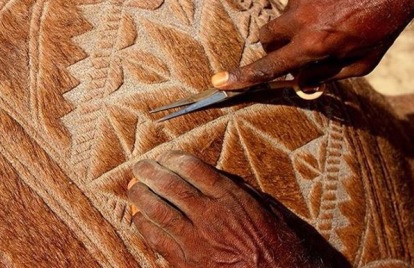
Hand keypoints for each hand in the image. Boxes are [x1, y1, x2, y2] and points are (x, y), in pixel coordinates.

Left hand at [127, 151, 327, 267]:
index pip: (192, 168)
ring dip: (140, 196)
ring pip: (159, 211)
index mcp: (231, 197)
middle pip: (170, 186)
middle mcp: (211, 215)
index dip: (173, 158)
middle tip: (139, 165)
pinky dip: (144, 227)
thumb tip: (211, 174)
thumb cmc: (280, 243)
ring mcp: (198, 240)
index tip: (166, 156)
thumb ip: (237, 188)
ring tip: (132, 187)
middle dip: (150, 172)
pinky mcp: (190, 263)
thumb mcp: (266, 206)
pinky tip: (139, 218)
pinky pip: (158, 241)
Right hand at [211, 0, 413, 88]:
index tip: (220, 81)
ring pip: (284, 13)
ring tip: (331, 11)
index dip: (243, 77)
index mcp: (315, 44)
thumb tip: (294, 80)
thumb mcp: (361, 63)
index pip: (269, 66)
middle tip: (300, 39)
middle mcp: (303, 17)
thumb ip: (323, 75)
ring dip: (300, 18)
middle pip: (266, 36)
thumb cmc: (383, 24)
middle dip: (277, 42)